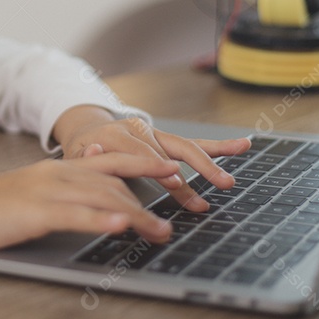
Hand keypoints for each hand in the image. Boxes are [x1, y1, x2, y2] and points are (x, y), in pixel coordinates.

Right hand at [0, 152, 182, 251]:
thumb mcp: (33, 190)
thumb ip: (65, 186)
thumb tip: (96, 182)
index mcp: (59, 168)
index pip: (111, 159)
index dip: (144, 161)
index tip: (172, 168)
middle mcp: (58, 173)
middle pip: (115, 179)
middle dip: (149, 192)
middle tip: (176, 210)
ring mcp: (47, 191)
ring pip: (103, 199)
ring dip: (137, 216)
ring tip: (160, 231)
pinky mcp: (35, 213)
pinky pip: (76, 215)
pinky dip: (102, 221)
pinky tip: (121, 228)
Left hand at [51, 106, 250, 210]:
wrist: (87, 130)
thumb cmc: (82, 152)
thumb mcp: (76, 157)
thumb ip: (85, 157)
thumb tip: (93, 151)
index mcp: (115, 135)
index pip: (140, 153)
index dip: (158, 167)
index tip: (174, 182)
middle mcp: (140, 131)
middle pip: (170, 150)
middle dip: (193, 170)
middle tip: (210, 187)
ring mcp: (156, 135)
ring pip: (186, 147)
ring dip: (210, 163)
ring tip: (227, 180)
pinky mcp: (168, 140)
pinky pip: (195, 143)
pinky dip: (219, 145)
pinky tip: (242, 144)